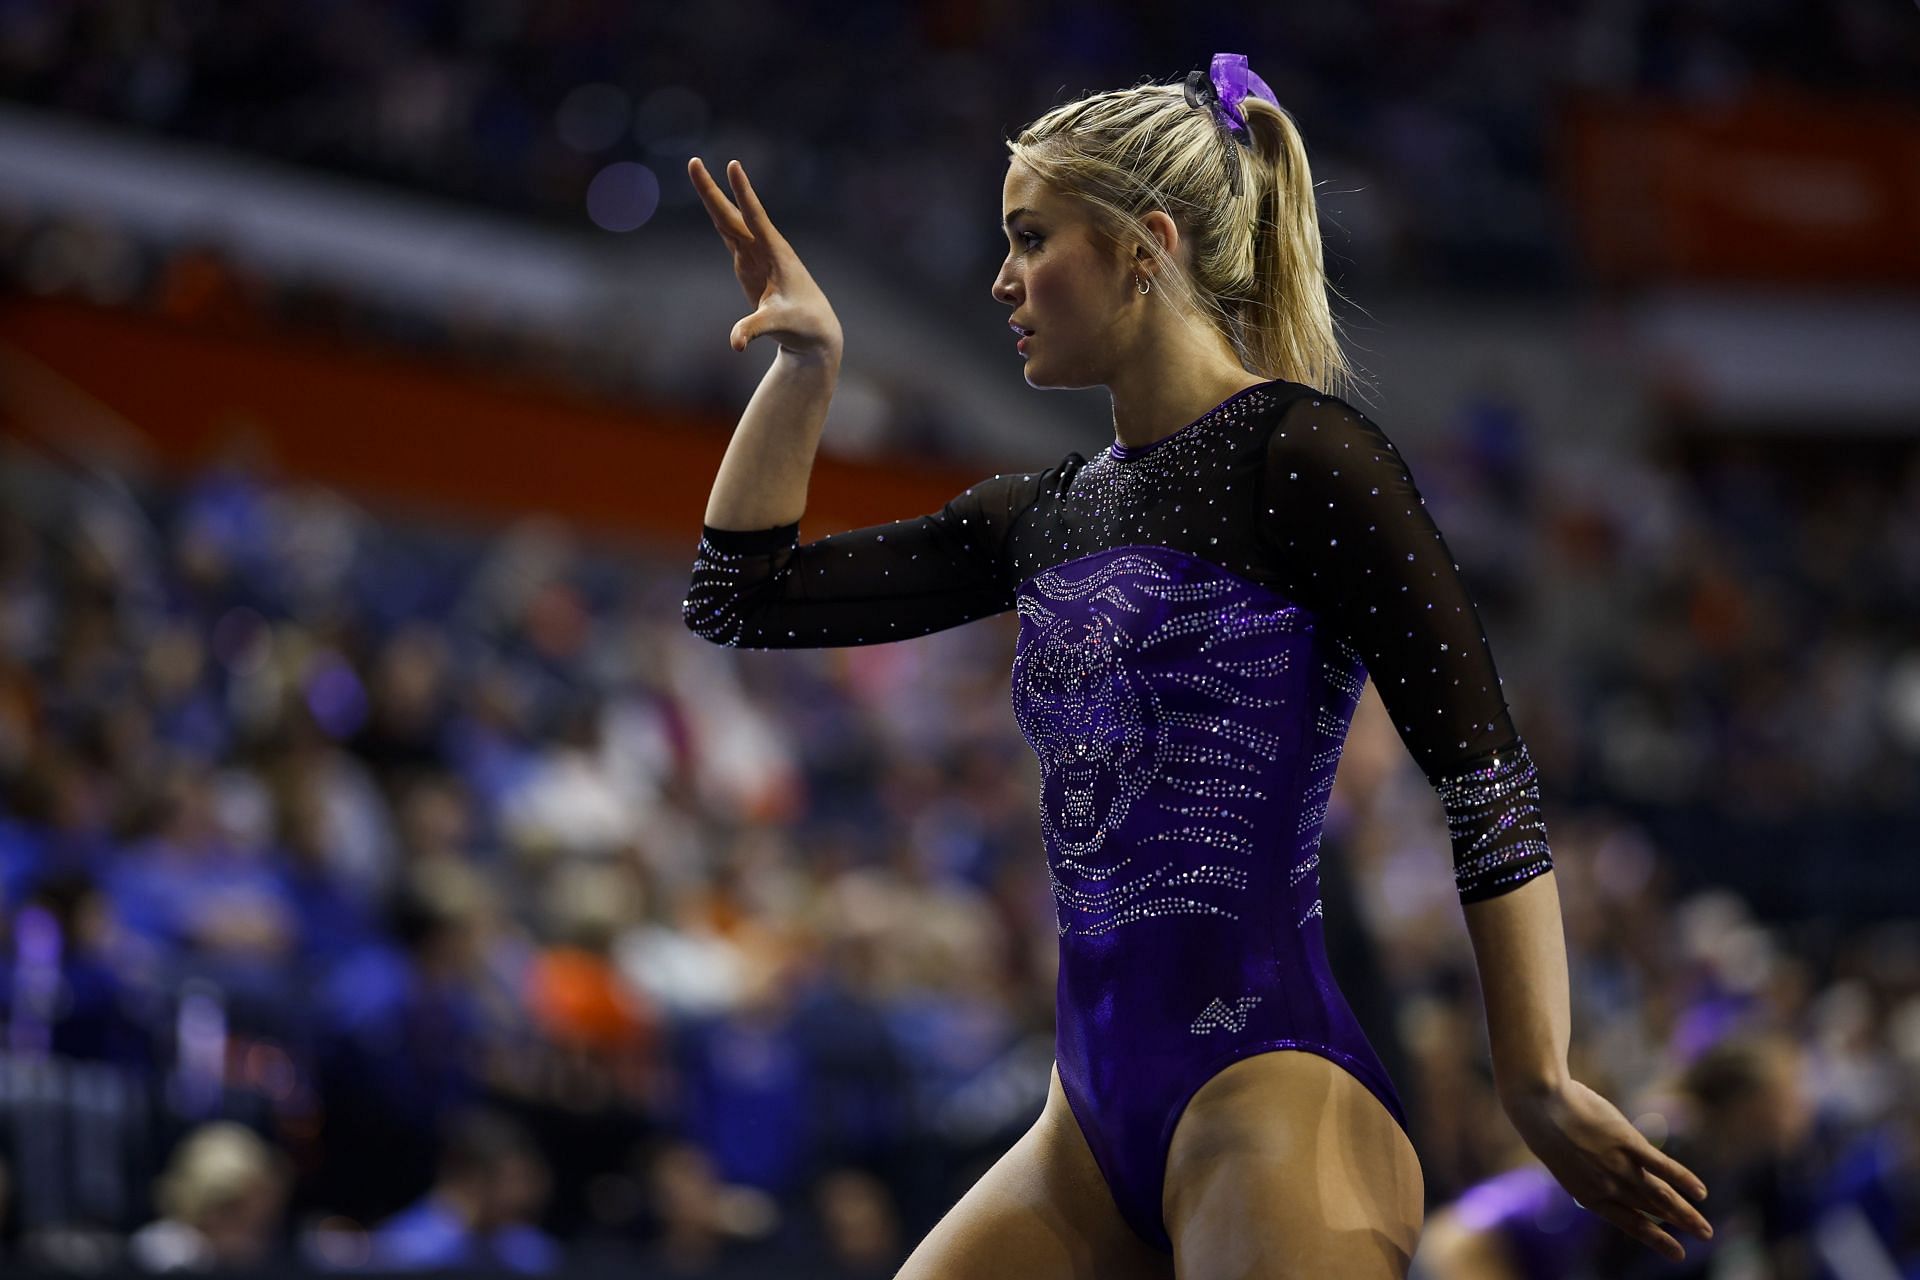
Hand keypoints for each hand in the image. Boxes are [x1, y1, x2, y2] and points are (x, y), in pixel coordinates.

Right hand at [687, 157, 843, 361]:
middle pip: (733, 214)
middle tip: (693, 161)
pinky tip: (709, 198)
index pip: (755, 217)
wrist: (815, 330)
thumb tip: (735, 342)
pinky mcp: (750, 263)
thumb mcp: (778, 326)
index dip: (743, 193)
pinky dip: (717, 216)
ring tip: (696, 168)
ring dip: (712, 197)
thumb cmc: (803, 325)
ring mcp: (756, 254)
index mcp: (775, 254)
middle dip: (713, 190)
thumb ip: (755, 329)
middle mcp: (765, 247)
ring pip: (729, 220)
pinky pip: (730, 234)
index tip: (734, 166)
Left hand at [1501, 1076, 1712, 1261]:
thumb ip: (1593, 1173)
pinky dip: (1683, 1179)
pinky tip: (1701, 1191)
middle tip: (1705, 1235)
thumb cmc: (1548, 1127)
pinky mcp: (1626, 1142)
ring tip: (1705, 1229)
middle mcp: (1606, 1186)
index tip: (1678, 1254)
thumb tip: (1616, 1177)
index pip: (1629, 1223)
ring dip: (1686, 1213)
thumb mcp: (1567, 1160)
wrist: (1537, 1102)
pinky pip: (1661, 1166)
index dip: (1655, 1237)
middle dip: (1679, 1224)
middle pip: (1651, 1209)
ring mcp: (1617, 1165)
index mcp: (1588, 1195)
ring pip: (1659, 1195)